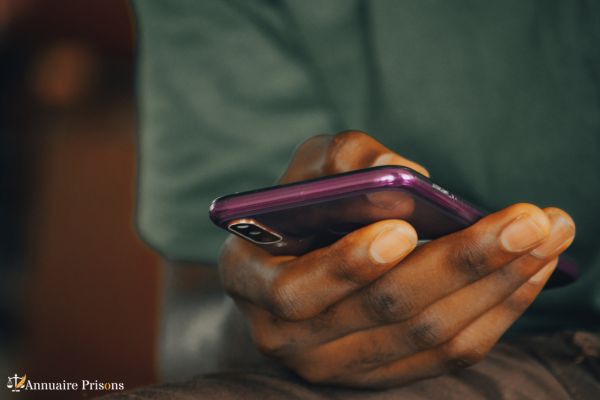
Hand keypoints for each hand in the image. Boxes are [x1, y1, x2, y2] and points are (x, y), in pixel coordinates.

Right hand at [219, 131, 574, 387]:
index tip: (406, 229)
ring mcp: (342, 364)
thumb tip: (409, 178)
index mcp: (252, 283)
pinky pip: (450, 352)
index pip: (296, 290)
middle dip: (462, 262)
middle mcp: (292, 337)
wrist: (291, 274)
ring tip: (549, 234)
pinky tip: (532, 270)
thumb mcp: (303, 174)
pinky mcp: (385, 372)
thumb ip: (340, 162)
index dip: (349, 265)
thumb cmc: (298, 213)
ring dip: (496, 282)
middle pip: (385, 311)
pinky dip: (498, 309)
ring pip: (429, 333)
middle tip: (528, 220)